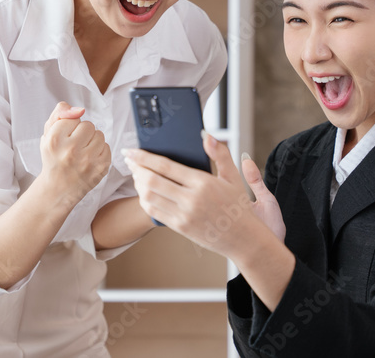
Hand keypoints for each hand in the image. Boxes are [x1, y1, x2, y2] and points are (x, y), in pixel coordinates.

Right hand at [39, 101, 110, 203]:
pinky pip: (107, 147)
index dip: (70, 126)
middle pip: (88, 125)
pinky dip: (99, 151)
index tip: (65, 138)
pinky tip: (90, 159)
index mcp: (55, 140)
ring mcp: (88, 160)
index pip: (73, 117)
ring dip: (92, 140)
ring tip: (83, 151)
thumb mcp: (48, 135)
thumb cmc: (54, 158)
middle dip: (82, 132)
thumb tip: (79, 109)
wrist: (58, 189)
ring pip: (99, 134)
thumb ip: (59, 115)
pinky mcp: (101, 168)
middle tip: (74, 145)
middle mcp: (71, 150)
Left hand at [123, 132, 283, 259]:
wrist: (244, 239)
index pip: (165, 166)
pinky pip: (154, 212)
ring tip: (136, 174)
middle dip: (136, 168)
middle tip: (130, 160)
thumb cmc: (238, 207)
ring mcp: (184, 215)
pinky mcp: (180, 228)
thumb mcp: (233, 177)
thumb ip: (220, 154)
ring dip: (138, 184)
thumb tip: (207, 135)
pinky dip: (144, 200)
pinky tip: (144, 192)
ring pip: (149, 197)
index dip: (144, 157)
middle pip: (152, 181)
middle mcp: (191, 199)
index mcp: (203, 183)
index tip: (131, 151)